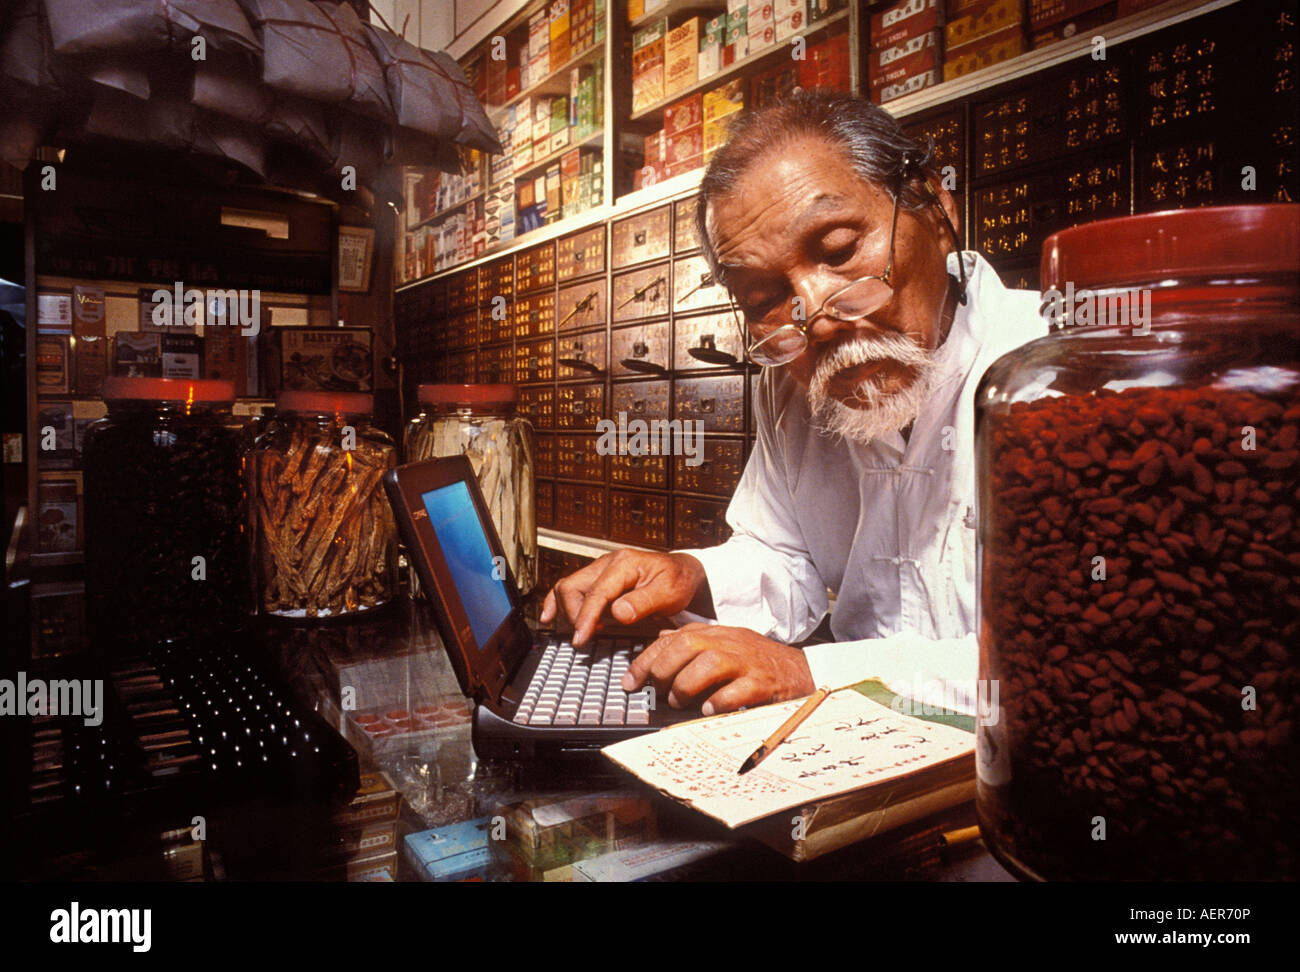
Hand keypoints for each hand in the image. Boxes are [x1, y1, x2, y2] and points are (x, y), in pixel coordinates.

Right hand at [539, 549, 706, 645]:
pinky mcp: (597, 579)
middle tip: (584, 639)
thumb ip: (643, 602)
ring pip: (567, 587)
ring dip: (567, 611)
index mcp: (624, 563)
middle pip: (572, 586)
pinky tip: (549, 617)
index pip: (596, 592)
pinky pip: (570, 587)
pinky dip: (556, 602)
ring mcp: (599, 570)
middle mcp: (607, 563)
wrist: (683, 572)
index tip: (580, 639)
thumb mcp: (669, 593)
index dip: (585, 617)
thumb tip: (617, 613)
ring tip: (579, 632)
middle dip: (573, 616)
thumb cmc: (677, 581)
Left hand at [622, 622, 815, 714]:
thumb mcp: (724, 644)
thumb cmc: (757, 662)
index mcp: (714, 634)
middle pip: (685, 647)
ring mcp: (746, 662)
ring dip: (686, 687)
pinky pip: (735, 692)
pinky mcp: (761, 683)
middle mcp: (728, 643)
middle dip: (663, 671)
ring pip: (707, 666)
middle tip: (658, 693)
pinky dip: (717, 703)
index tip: (629, 683)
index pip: (671, 640)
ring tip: (681, 702)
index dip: (645, 662)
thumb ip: (692, 642)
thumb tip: (658, 643)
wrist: (801, 672)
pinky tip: (710, 711)